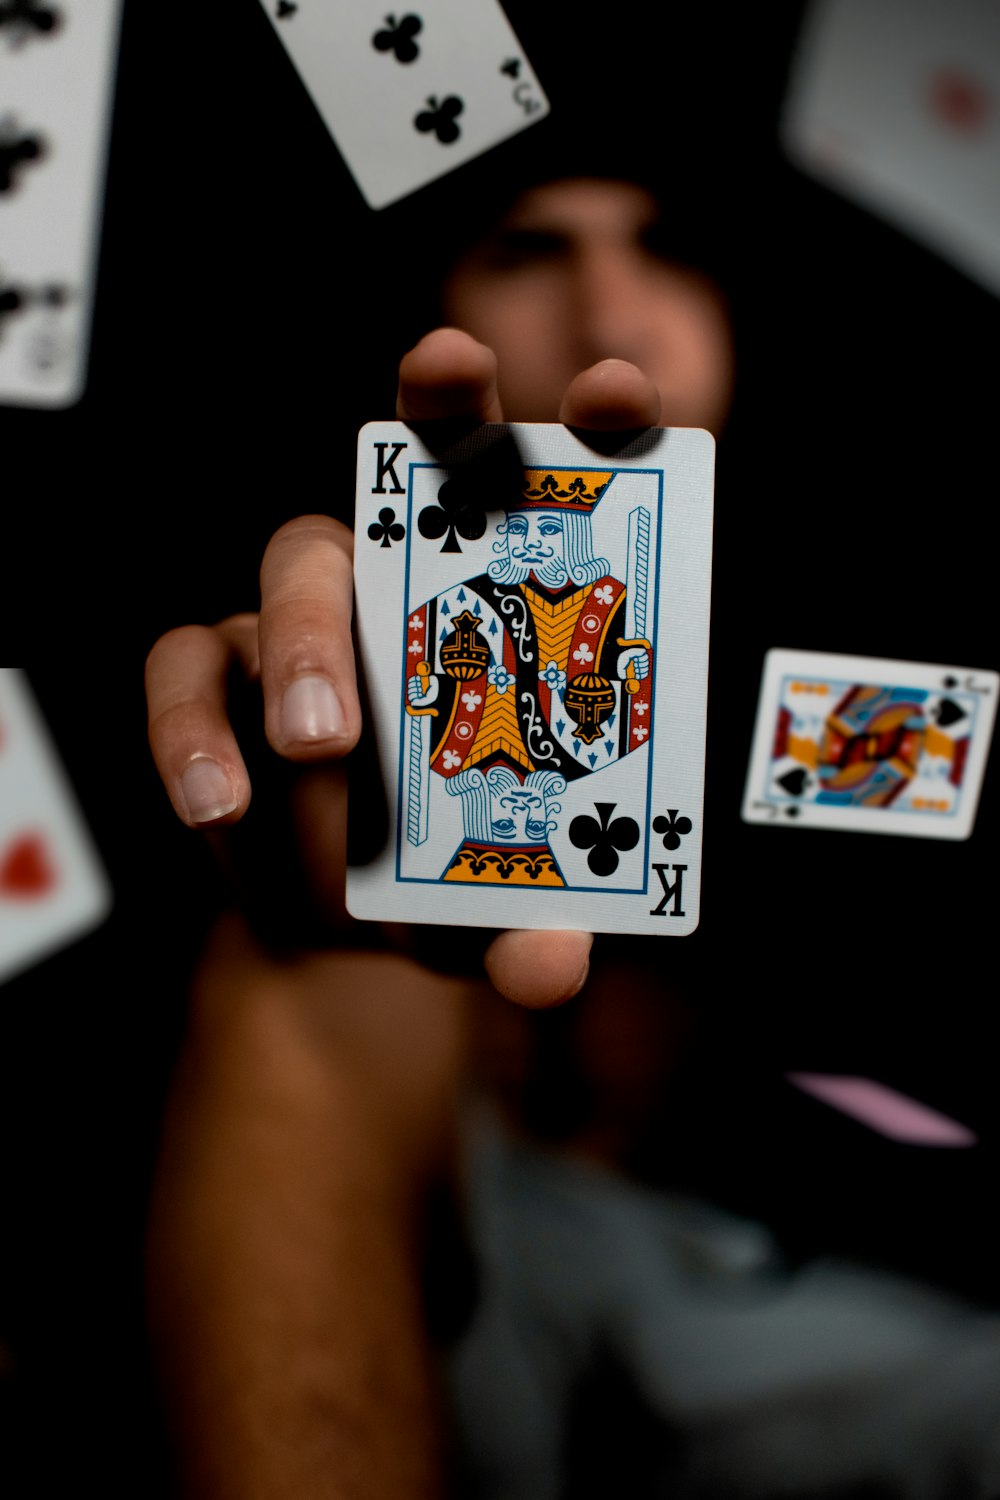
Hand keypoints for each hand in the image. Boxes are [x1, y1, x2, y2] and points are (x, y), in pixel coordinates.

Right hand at [146, 327, 661, 1006]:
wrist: (344, 925)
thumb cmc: (452, 882)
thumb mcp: (506, 912)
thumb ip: (536, 927)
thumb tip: (546, 969)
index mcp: (513, 618)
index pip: (566, 503)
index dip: (594, 433)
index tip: (620, 395)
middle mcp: (410, 589)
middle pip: (427, 464)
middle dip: (444, 407)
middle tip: (449, 370)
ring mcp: (305, 621)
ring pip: (297, 564)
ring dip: (309, 636)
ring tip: (321, 743)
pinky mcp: (214, 674)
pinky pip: (184, 671)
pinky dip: (192, 735)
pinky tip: (218, 805)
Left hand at [616, 645, 650, 681]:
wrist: (616, 670)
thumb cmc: (621, 661)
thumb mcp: (627, 654)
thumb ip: (636, 651)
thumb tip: (644, 651)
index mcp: (638, 656)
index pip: (646, 657)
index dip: (642, 658)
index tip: (635, 659)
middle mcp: (639, 662)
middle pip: (647, 663)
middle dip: (641, 664)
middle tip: (634, 665)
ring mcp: (639, 668)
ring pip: (646, 669)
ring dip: (641, 670)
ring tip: (635, 670)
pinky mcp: (638, 674)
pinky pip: (644, 675)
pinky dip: (641, 675)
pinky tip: (636, 675)